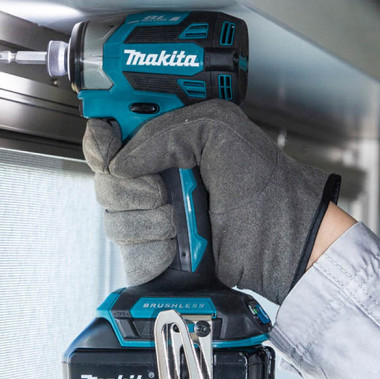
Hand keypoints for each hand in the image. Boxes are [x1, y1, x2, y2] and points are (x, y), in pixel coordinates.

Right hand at [83, 100, 340, 303]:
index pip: (112, 134)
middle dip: (129, 185)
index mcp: (167, 144)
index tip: (106, 142)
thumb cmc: (261, 184)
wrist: (277, 240)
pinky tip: (173, 243)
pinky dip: (149, 246)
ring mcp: (151, 215)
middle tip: (160, 188)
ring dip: (145, 218)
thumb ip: (163, 133)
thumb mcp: (217, 129)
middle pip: (104, 176)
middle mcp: (155, 178)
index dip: (102, 138)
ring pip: (111, 213)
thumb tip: (122, 161)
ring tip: (176, 219)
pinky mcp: (152, 250)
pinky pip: (125, 247)